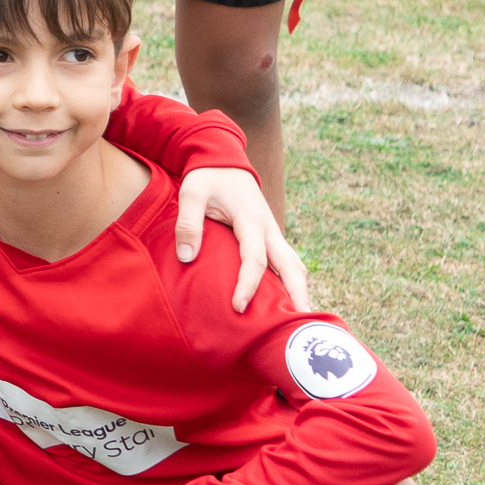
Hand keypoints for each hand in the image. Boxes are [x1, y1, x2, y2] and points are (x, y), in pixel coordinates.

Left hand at [174, 165, 310, 312]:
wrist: (224, 161)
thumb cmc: (207, 178)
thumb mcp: (191, 192)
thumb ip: (188, 223)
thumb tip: (186, 257)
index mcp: (251, 219)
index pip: (255, 259)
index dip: (248, 284)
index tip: (238, 306)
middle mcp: (268, 229)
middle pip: (291, 266)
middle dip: (297, 294)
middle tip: (298, 323)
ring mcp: (272, 233)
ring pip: (293, 265)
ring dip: (298, 290)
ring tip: (298, 320)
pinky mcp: (269, 237)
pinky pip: (285, 262)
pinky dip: (290, 282)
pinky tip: (283, 302)